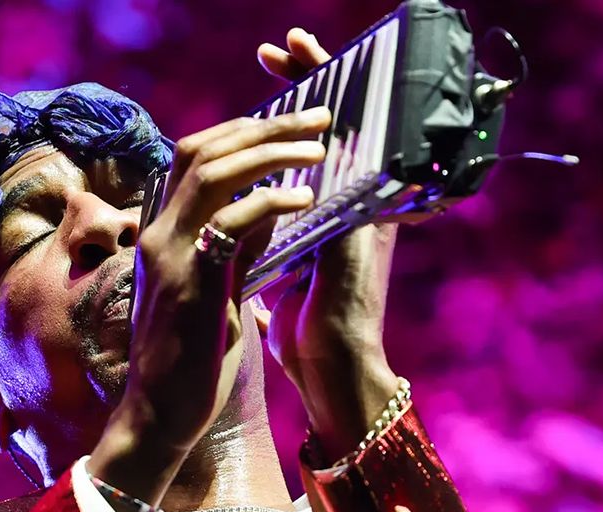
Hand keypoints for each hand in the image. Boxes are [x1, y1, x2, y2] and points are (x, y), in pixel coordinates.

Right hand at [90, 107, 331, 502]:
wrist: (161, 417)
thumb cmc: (191, 362)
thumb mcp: (216, 290)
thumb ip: (234, 248)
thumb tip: (268, 208)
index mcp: (165, 233)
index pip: (196, 156)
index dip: (243, 131)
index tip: (292, 125)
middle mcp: (160, 233)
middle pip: (204, 149)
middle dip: (264, 126)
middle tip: (318, 115)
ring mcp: (170, 254)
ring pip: (214, 171)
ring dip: (271, 150)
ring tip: (318, 144)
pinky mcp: (190, 281)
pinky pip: (230, 221)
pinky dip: (270, 200)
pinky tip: (305, 197)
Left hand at [257, 28, 403, 460]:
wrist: (333, 374)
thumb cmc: (307, 335)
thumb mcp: (281, 278)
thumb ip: (270, 248)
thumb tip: (245, 234)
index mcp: (325, 213)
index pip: (303, 146)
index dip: (287, 108)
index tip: (270, 72)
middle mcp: (347, 206)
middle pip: (332, 125)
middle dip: (307, 79)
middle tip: (284, 45)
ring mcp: (357, 214)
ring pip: (344, 133)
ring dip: (316, 92)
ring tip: (298, 51)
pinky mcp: (356, 231)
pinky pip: (347, 169)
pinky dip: (327, 137)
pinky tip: (310, 104)